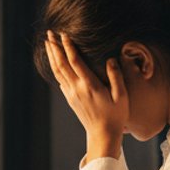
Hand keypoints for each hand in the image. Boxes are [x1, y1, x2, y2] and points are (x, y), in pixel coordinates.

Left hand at [46, 31, 127, 160]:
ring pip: (57, 72)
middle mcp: (77, 89)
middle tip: (49, 34)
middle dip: (55, 48)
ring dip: (52, 56)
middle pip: (61, 64)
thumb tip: (111, 60)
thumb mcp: (122, 96)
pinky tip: (55, 62)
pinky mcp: (70, 99)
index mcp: (90, 85)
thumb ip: (116, 77)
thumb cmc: (115, 116)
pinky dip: (55, 68)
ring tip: (48, 44)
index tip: (64, 34)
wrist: (102, 135)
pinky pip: (60, 80)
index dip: (68, 47)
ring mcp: (71, 94)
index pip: (75, 62)